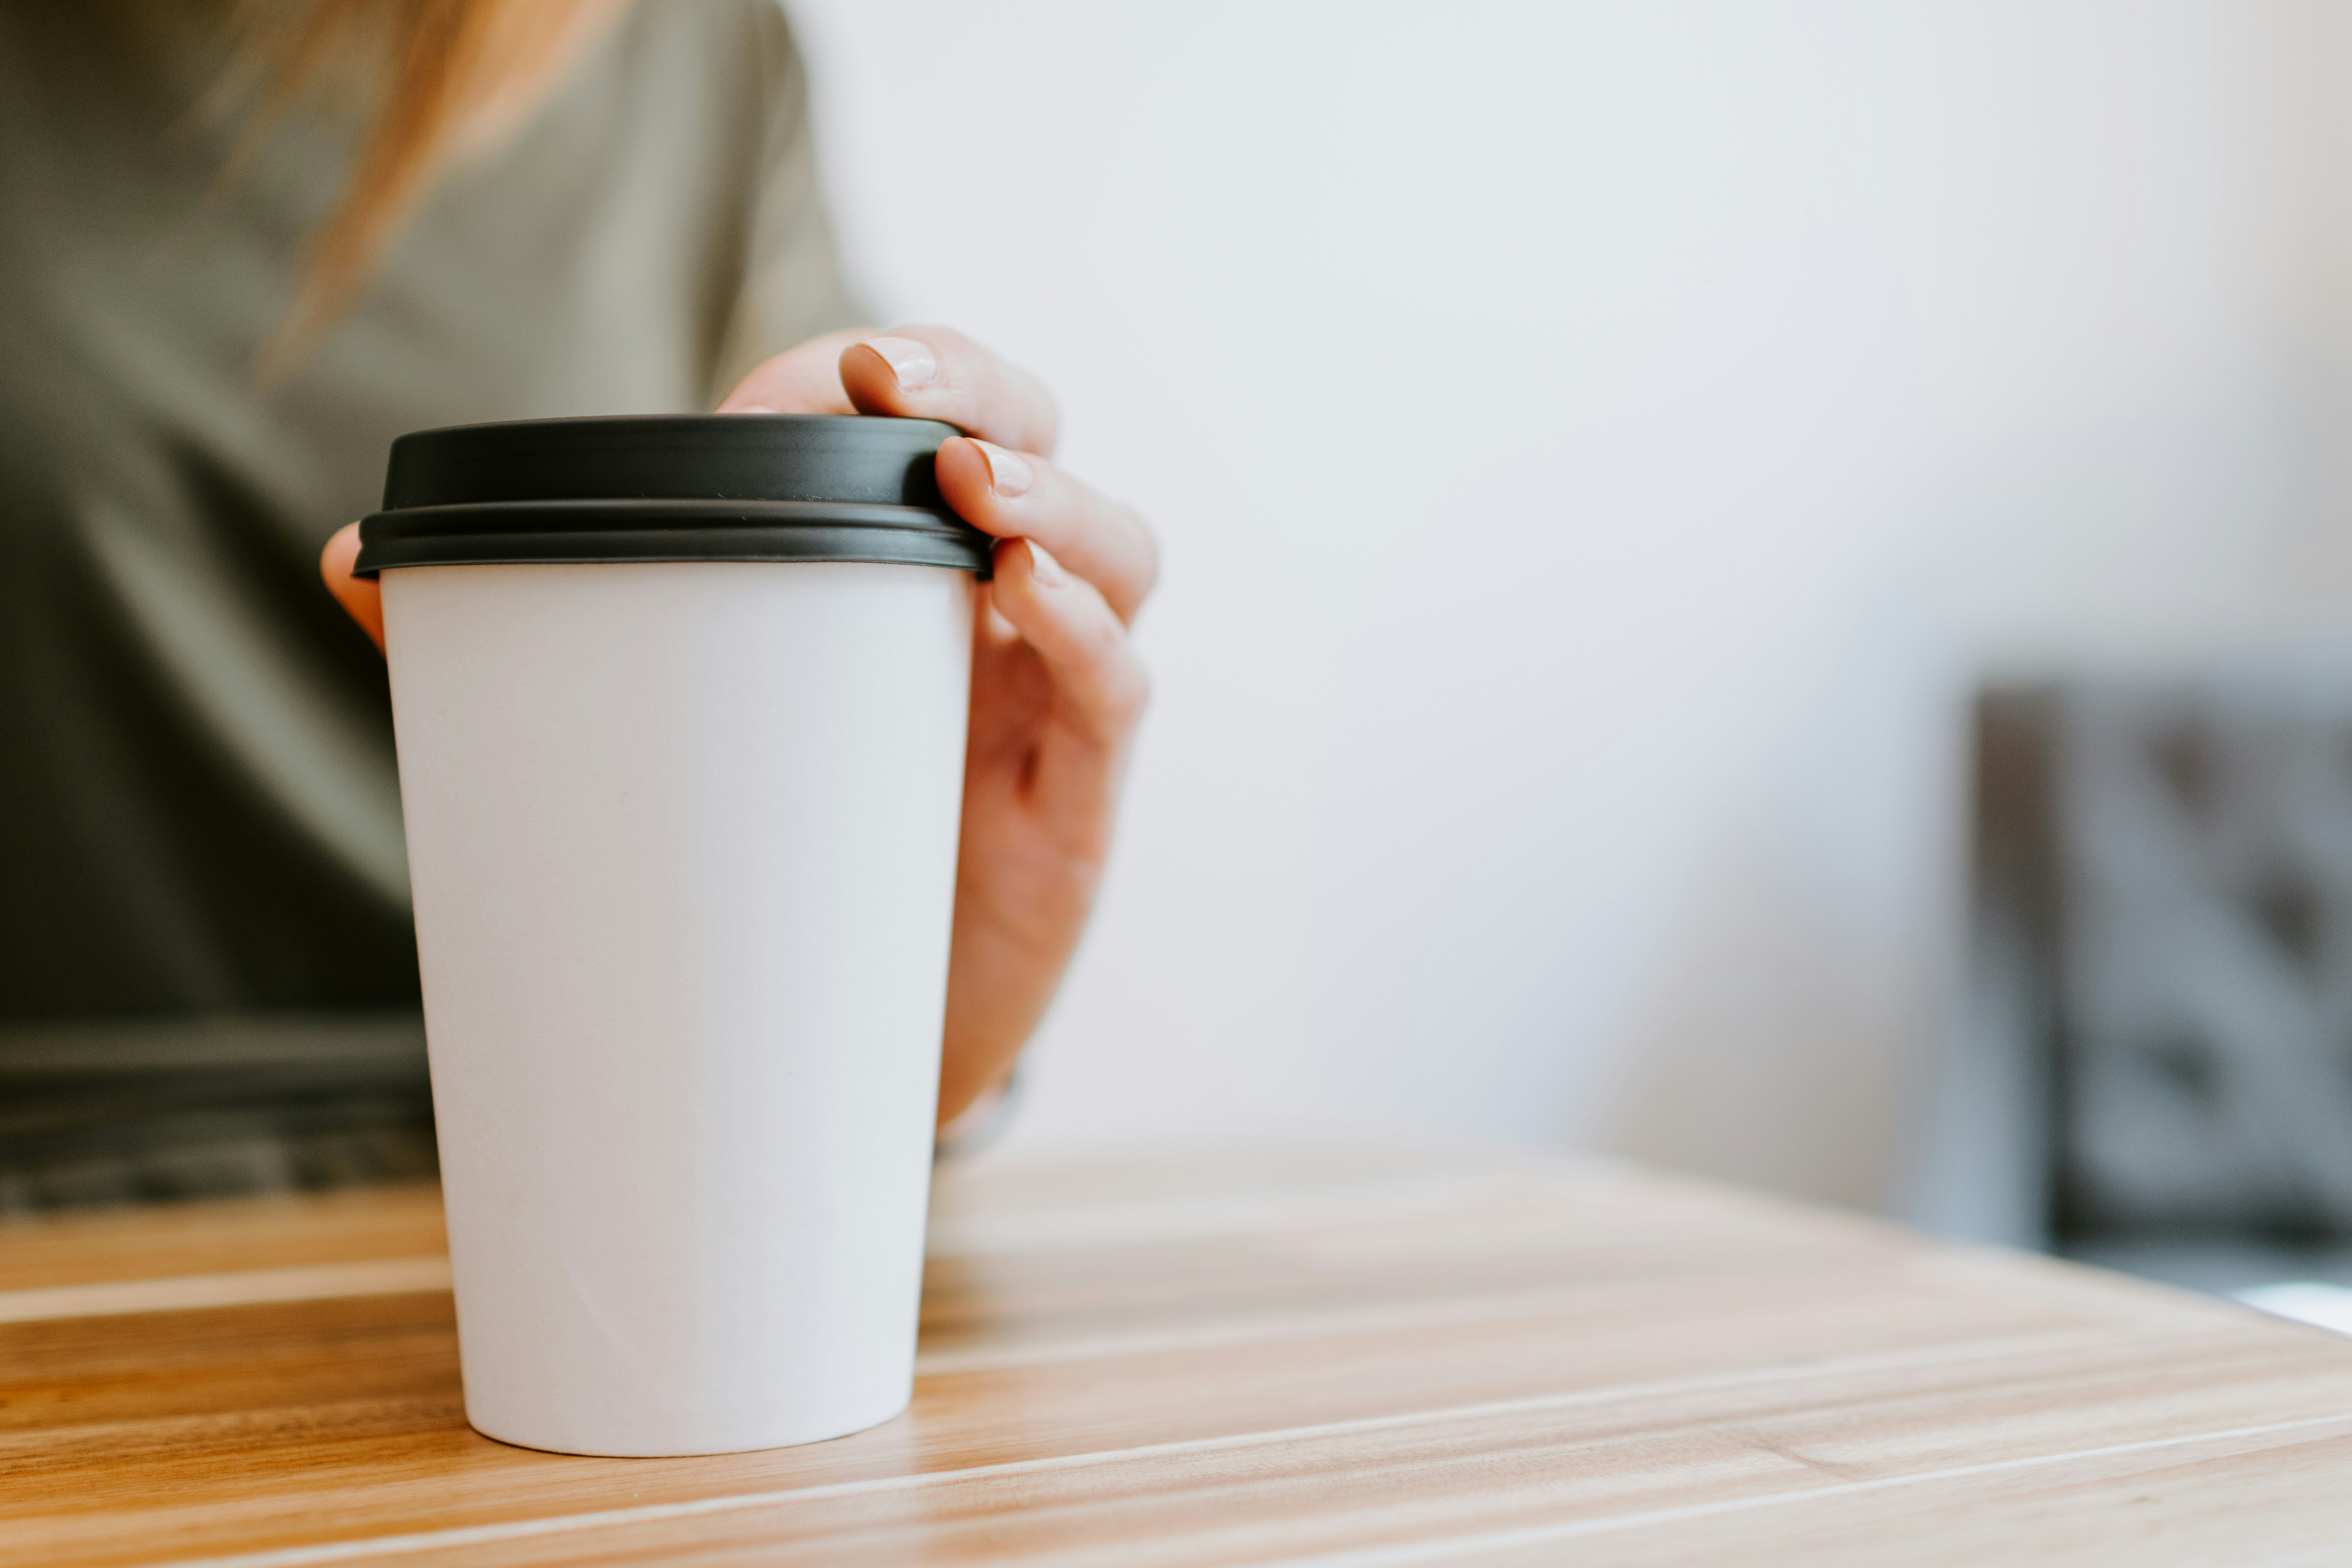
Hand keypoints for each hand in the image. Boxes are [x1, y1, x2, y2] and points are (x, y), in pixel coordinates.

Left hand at [320, 326, 1156, 1126]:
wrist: (826, 1066)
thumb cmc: (757, 877)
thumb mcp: (655, 747)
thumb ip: (515, 647)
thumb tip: (346, 558)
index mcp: (894, 577)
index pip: (923, 421)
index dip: (880, 374)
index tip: (792, 385)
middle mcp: (984, 621)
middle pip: (1040, 449)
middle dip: (982, 390)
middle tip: (889, 382)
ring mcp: (1042, 708)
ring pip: (1115, 555)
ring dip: (1055, 502)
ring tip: (972, 483)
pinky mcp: (1074, 808)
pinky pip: (1113, 693)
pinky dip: (1083, 634)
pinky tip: (1022, 600)